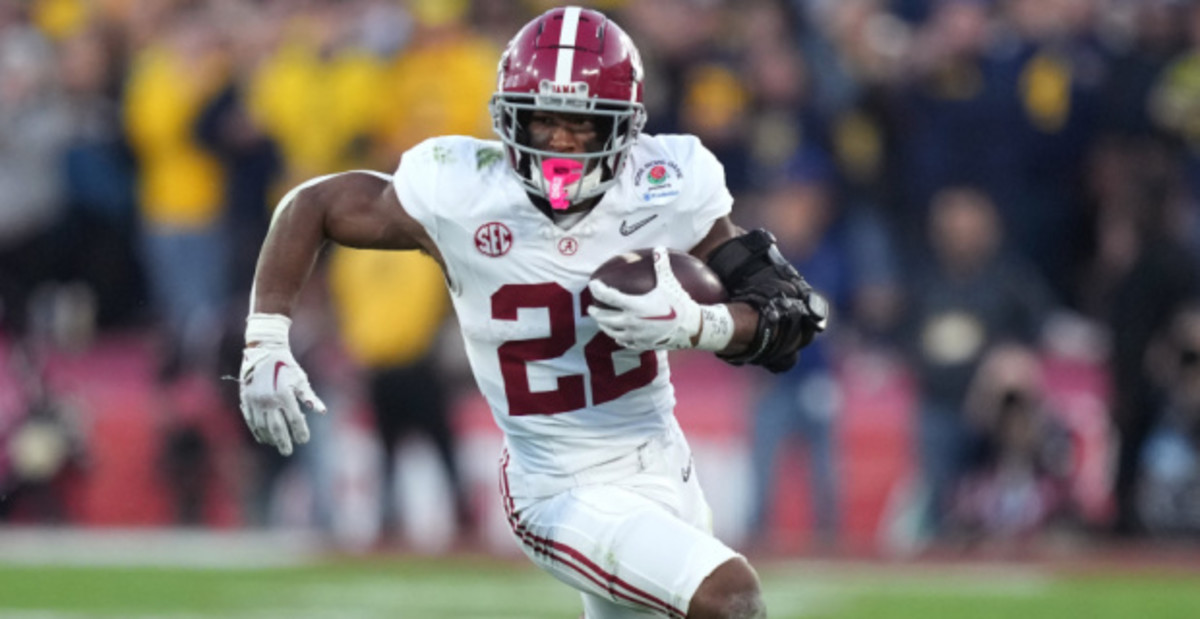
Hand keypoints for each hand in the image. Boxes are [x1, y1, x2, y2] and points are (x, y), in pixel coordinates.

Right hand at [239, 314, 325, 455]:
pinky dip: (256, 430)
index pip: (295, 420)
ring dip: (270, 437)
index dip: (300, 432)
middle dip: (283, 441)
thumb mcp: (301, 379)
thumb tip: (322, 412)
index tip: (304, 440)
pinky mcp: (245, 398)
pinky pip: (250, 419)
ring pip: (262, 425)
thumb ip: (310, 397)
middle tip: (288, 451)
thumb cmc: (286, 365)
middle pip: (277, 427)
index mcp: (285, 395)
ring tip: (276, 445)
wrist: (264, 350)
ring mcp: (255, 400)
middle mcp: (269, 400)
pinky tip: (262, 437)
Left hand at [587, 247, 702, 350]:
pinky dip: (618, 337)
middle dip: (596, 313)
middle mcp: (631, 322)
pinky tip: (617, 335)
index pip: (609, 297)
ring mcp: (635, 335)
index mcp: (634, 305)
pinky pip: (624, 342)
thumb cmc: (679, 303)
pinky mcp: (641, 344)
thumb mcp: (669, 283)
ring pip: (611, 331)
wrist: (690, 328)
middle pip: (605, 317)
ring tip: (600, 321)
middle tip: (591, 308)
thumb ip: (661, 265)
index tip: (592, 285)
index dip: (598, 289)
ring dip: (603, 326)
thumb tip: (660, 248)